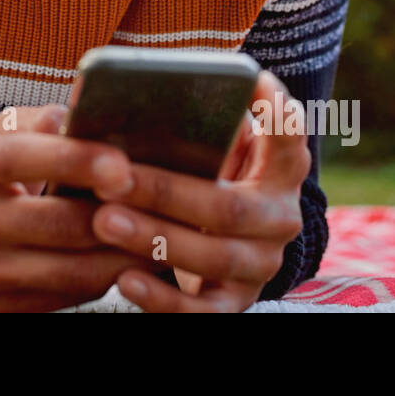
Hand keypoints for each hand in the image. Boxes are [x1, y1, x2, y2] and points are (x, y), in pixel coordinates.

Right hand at [0, 104, 167, 312]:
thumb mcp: (0, 134)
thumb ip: (41, 121)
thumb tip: (83, 108)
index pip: (18, 159)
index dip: (74, 161)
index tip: (122, 165)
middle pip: (52, 223)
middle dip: (114, 215)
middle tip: (160, 205)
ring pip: (66, 269)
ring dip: (120, 255)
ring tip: (159, 236)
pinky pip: (63, 297)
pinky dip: (102, 279)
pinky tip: (128, 261)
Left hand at [90, 70, 310, 311]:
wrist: (221, 240)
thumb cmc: (203, 174)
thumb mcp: (211, 147)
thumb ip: (195, 123)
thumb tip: (130, 94)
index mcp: (279, 171)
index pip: (290, 138)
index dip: (279, 115)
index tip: (257, 83)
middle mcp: (279, 218)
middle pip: (229, 206)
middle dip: (166, 192)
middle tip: (115, 178)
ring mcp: (260, 263)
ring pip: (214, 256)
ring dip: (155, 238)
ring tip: (104, 220)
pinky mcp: (234, 303)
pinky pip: (202, 312)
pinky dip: (162, 298)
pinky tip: (125, 278)